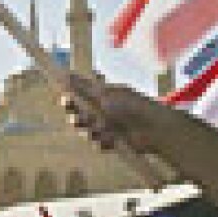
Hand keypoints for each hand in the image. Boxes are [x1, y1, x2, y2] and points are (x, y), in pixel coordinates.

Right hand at [61, 73, 176, 154]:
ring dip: (90, 131)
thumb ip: (84, 87)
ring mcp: (108, 125)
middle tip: (78, 120)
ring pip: (88, 130)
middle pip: (81, 114)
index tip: (64, 99)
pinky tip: (109, 140)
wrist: (153, 129)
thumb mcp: (105, 94)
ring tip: (98, 130)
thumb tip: (65, 73)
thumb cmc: (130, 106)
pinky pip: (99, 143)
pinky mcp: (113, 141)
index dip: (71, 98)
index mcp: (102, 94)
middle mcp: (103, 109)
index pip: (80, 95)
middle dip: (77, 117)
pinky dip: (102, 143)